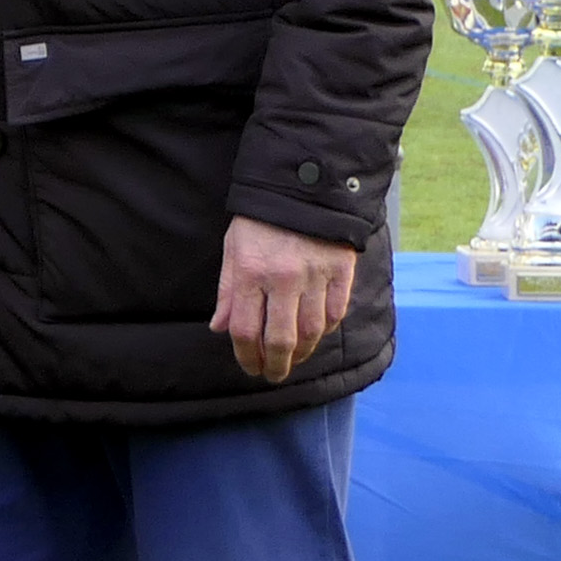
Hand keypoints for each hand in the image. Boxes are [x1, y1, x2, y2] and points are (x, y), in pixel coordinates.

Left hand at [210, 217, 357, 384]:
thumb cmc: (261, 221)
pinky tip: (316, 334)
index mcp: (250, 272)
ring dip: (302, 353)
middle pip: (281, 340)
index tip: (250, 368)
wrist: (302, 185)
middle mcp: (283, 278)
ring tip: (294, 359)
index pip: (246, 331)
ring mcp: (315, 275)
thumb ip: (228, 291)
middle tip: (274, 375)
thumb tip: (220, 328)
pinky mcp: (341, 270)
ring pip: (311, 332)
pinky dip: (326, 329)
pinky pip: (335, 313)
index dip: (246, 357)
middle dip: (276, 366)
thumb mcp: (234, 249)